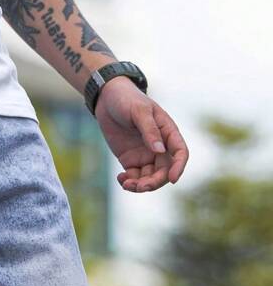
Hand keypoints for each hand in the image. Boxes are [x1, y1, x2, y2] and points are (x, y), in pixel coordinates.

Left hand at [94, 76, 188, 191]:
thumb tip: (159, 151)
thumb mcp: (139, 112)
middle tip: (139, 186)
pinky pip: (134, 177)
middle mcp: (159, 146)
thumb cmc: (127, 100)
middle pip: (164, 171)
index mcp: (168, 132)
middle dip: (154, 182)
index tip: (172, 179)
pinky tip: (121, 179)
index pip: (180, 153)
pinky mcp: (131, 160)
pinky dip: (128, 182)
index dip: (178, 167)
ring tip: (126, 183)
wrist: (107, 99)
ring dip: (140, 185)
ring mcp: (145, 155)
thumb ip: (150, 130)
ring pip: (149, 178)